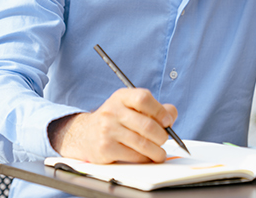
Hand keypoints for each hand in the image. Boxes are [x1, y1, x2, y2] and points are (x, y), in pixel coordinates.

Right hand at [49, 88, 177, 163]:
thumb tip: (171, 114)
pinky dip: (145, 158)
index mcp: (121, 97)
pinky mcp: (106, 148)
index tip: (168, 121)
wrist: (84, 134)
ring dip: (157, 151)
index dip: (160, 111)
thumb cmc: (115, 120)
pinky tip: (146, 157)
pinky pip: (134, 156)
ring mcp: (107, 130)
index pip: (143, 98)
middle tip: (164, 140)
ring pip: (142, 143)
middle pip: (147, 125)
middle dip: (162, 136)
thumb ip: (153, 108)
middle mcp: (112, 111)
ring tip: (159, 153)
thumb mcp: (130, 106)